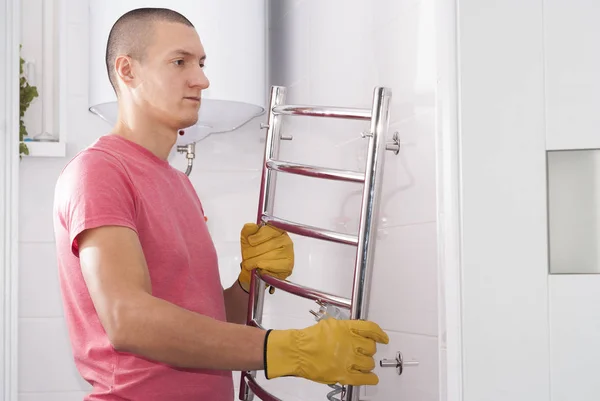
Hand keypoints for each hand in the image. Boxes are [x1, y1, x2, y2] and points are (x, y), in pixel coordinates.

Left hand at [238, 223, 293, 292]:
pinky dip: (264, 268)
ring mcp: (289, 252)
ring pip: (271, 255)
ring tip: (249, 264)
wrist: (255, 270)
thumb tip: (250, 226)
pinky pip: (274, 266)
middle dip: (253, 251)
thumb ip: (247, 231)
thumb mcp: (247, 240)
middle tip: (246, 257)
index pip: (269, 230)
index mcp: (277, 230)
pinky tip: (259, 269)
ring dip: (256, 261)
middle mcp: (285, 240)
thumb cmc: (253, 253)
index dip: (258, 236)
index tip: (250, 241)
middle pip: (269, 244)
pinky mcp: (288, 265)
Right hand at [264, 318, 388, 385]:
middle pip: (371, 348)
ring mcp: (348, 360)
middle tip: (363, 351)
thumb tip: (354, 331)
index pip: (370, 329)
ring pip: (369, 363)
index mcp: (347, 329)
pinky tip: (372, 378)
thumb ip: (345, 328)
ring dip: (367, 363)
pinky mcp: (344, 375)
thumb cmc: (309, 338)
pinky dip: (370, 379)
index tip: (383, 338)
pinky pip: (363, 378)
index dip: (379, 334)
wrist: (297, 351)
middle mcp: (350, 343)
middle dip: (369, 350)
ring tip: (362, 363)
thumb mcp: (329, 324)